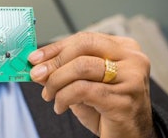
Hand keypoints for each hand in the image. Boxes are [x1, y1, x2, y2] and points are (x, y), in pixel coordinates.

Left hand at [29, 32, 155, 137]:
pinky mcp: (123, 100)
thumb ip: (63, 71)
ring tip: (49, 95)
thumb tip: (37, 64)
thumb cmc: (107, 108)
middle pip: (84, 46)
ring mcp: (131, 79)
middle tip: (37, 74)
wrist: (130, 136)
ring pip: (81, 67)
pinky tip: (60, 106)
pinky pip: (82, 90)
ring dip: (56, 81)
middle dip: (55, 60)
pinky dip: (64, 97)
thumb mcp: (82, 84)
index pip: (84, 39)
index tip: (35, 58)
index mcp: (124, 49)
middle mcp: (132, 59)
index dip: (56, 47)